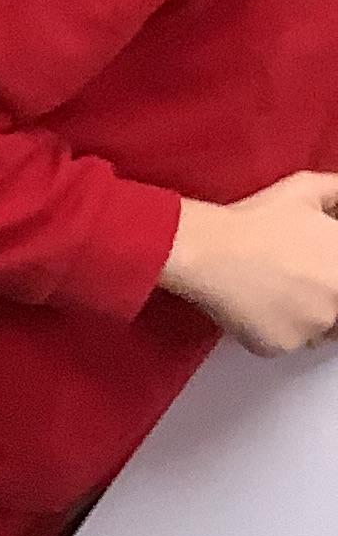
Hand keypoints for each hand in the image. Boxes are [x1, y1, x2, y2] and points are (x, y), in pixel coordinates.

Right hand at [162, 174, 337, 353]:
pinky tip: (259, 306)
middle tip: (298, 280)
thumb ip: (336, 193)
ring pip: (317, 328)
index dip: (331, 275)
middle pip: (337, 307)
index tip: (320, 273)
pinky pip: (287, 343)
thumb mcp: (308, 189)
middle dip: (325, 295)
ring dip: (304, 315)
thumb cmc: (254, 223)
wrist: (209, 252)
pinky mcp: (282, 346)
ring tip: (277, 291)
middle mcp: (337, 298)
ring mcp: (312, 326)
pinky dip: (275, 330)